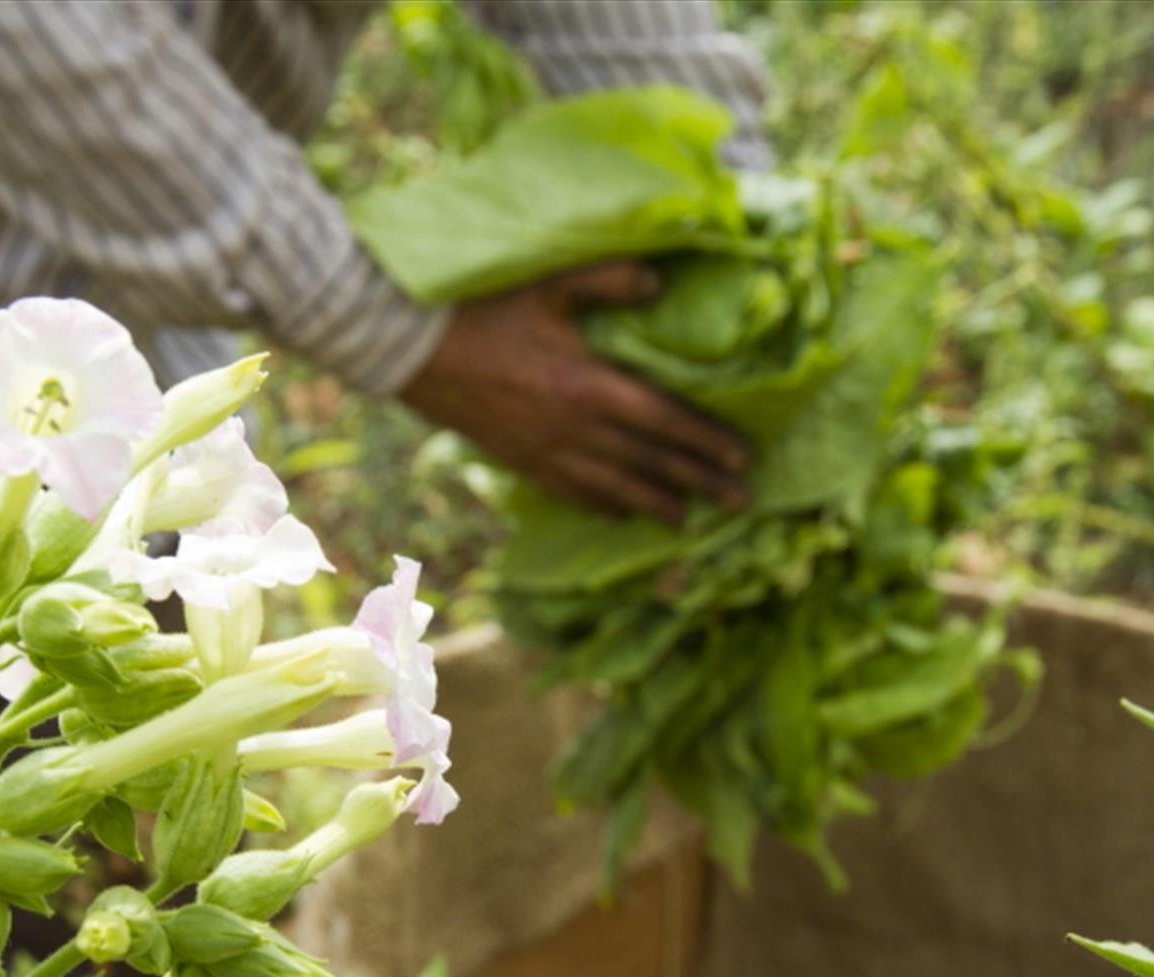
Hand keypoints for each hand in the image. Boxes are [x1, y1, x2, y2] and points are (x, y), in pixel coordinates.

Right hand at [397, 261, 748, 523]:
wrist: (410, 348)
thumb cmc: (482, 309)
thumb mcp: (548, 284)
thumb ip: (608, 280)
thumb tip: (659, 283)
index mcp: (590, 387)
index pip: (665, 422)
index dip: (706, 441)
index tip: (742, 457)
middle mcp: (575, 430)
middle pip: (651, 464)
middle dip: (700, 482)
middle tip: (743, 501)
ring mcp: (546, 452)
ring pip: (615, 489)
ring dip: (657, 504)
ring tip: (690, 518)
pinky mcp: (520, 461)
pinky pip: (572, 492)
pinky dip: (604, 506)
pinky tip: (622, 513)